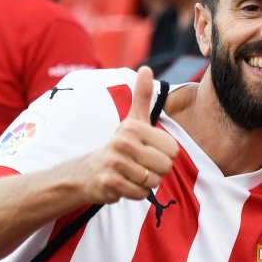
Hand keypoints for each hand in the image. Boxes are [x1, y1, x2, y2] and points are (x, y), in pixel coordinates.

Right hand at [75, 67, 178, 204]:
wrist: (89, 171)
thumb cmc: (120, 144)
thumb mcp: (133, 120)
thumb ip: (142, 96)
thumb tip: (146, 68)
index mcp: (134, 127)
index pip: (173, 150)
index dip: (165, 155)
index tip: (149, 151)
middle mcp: (123, 142)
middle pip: (165, 166)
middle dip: (157, 171)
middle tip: (141, 165)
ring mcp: (115, 163)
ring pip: (153, 181)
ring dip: (146, 182)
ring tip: (133, 174)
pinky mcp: (109, 183)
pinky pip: (140, 194)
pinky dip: (136, 192)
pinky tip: (125, 184)